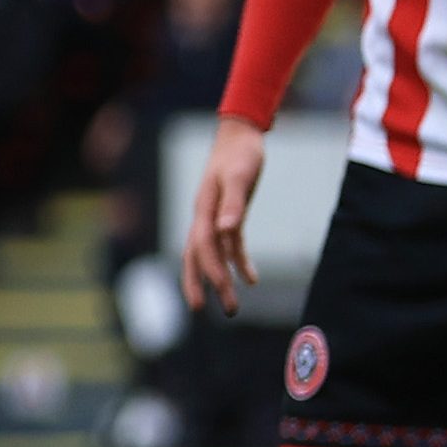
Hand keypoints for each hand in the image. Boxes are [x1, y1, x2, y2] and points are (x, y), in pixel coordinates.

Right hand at [177, 116, 267, 316]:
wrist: (240, 134)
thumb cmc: (240, 153)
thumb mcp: (239, 176)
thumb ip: (232, 204)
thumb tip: (226, 230)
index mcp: (203, 209)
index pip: (202, 246)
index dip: (210, 269)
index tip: (221, 290)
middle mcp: (204, 217)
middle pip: (196, 257)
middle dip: (197, 284)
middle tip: (200, 312)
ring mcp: (215, 218)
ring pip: (211, 255)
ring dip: (219, 280)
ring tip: (230, 307)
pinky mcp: (229, 216)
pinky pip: (230, 245)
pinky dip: (238, 262)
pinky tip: (250, 278)